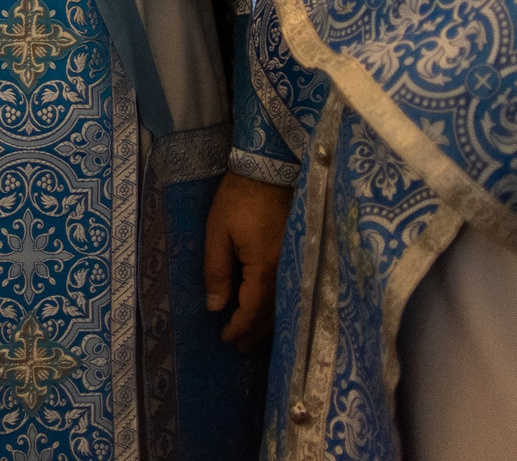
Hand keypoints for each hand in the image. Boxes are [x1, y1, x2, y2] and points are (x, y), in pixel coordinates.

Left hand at [202, 171, 293, 346]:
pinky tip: (270, 312)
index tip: (225, 339)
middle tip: (238, 346)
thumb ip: (216, 271)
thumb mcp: (218, 232)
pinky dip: (278, 308)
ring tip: (252, 337)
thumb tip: (216, 307)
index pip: (252, 311)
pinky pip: (290, 292)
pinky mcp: (300, 256)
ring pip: (284, 306)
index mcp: (265, 270)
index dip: (238, 328)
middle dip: (253, 333)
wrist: (272, 170)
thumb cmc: (240, 199)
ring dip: (267, 324)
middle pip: (271, 315)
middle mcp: (286, 274)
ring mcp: (297, 265)